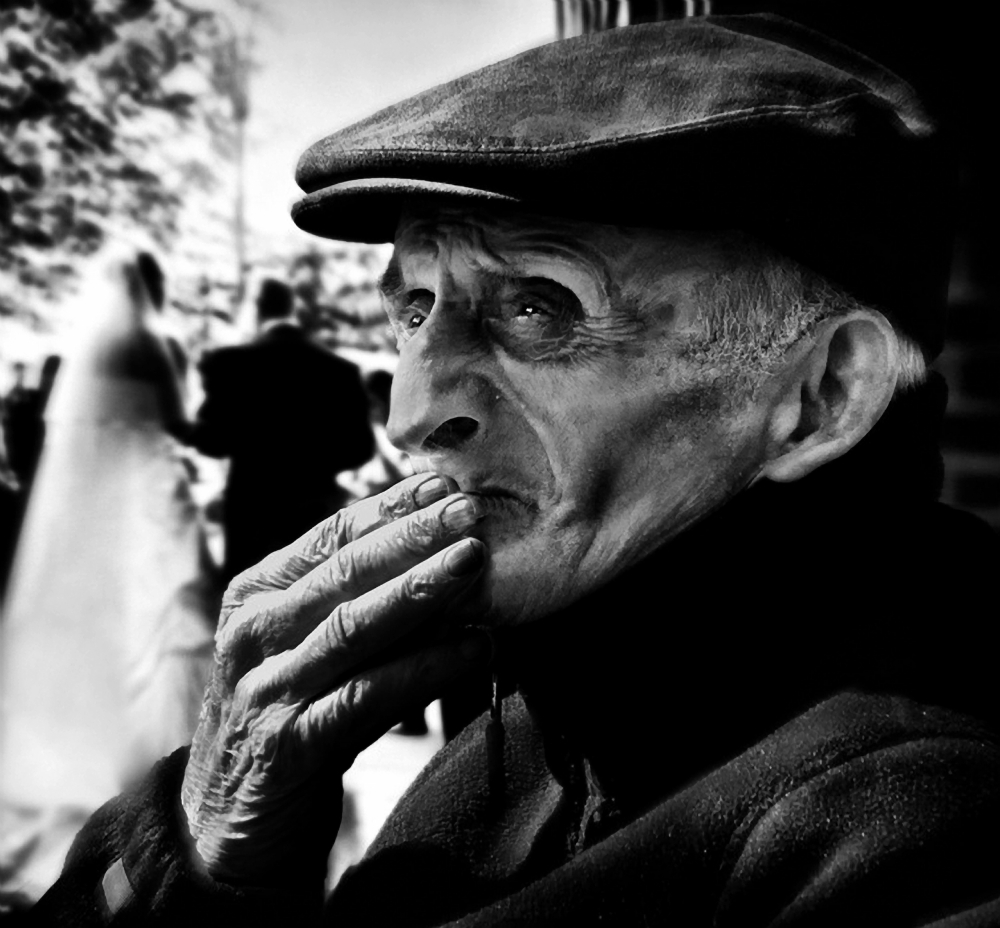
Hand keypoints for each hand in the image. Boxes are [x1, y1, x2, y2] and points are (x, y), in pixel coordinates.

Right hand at [180, 473, 490, 885]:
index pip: (329, 536)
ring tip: (475, 562)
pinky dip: (425, 669)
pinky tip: (473, 649)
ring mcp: (267, 689)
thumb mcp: (301, 646)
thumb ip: (350, 600)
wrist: (222, 822)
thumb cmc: (280, 714)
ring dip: (422, 590)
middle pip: (345, 572)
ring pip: (355, 626)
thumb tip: (436, 549)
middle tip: (470, 511)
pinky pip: (368, 697)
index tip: (442, 486)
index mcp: (256, 596)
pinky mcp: (289, 746)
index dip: (390, 508)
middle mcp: (254, 634)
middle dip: (413, 536)